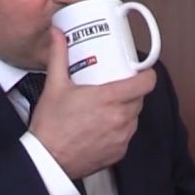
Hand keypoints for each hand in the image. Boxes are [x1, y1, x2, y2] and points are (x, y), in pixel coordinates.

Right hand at [30, 28, 156, 178]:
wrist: (47, 160)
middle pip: (139, 99)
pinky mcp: (119, 153)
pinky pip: (126, 136)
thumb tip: (57, 34)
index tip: (140, 71)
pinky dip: (119, 130)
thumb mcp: (55, 86)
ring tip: (108, 107)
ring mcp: (122, 137)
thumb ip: (59, 56)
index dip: (146, 75)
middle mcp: (120, 118)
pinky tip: (103, 127)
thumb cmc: (51, 125)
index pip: (145, 83)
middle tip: (116, 87)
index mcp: (109, 99)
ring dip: (125, 111)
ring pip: (134, 118)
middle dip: (131, 92)